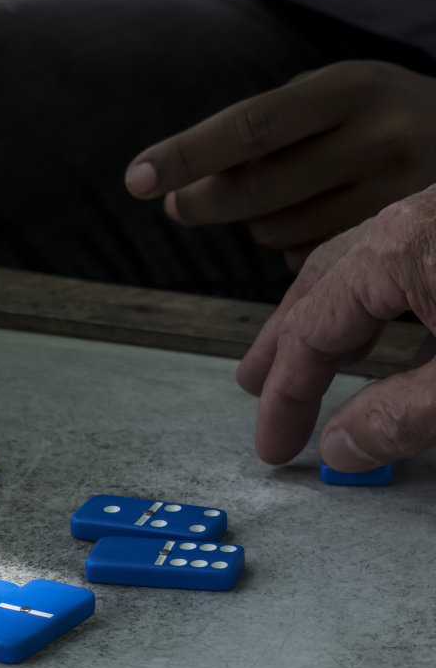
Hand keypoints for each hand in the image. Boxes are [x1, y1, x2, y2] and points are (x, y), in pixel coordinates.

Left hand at [126, 61, 435, 268]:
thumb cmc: (373, 114)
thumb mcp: (328, 96)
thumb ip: (253, 134)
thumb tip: (174, 194)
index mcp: (350, 89)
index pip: (251, 126)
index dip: (187, 154)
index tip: (135, 178)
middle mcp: (379, 140)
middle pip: (254, 191)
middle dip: (201, 202)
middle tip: (178, 203)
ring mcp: (393, 197)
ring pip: (273, 232)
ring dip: (255, 222)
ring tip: (290, 193)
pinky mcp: (389, 242)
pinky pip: (303, 261)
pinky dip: (290, 246)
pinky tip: (322, 217)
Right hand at [236, 183, 435, 468]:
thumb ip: (404, 416)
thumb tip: (341, 448)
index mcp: (399, 249)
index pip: (313, 332)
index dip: (286, 397)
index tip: (273, 445)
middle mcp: (413, 219)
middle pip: (322, 283)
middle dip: (284, 340)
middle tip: (254, 385)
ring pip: (366, 266)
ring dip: (331, 315)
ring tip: (313, 357)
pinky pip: (412, 258)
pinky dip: (385, 300)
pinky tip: (399, 333)